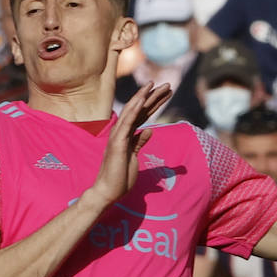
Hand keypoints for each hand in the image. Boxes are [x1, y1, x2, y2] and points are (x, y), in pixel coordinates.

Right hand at [81, 82, 171, 210]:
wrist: (108, 191)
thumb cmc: (120, 177)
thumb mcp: (134, 157)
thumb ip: (139, 142)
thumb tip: (148, 130)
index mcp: (127, 135)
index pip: (142, 115)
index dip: (154, 103)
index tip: (166, 93)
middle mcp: (121, 132)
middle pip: (139, 109)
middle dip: (153, 96)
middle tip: (168, 85)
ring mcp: (118, 136)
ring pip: (132, 111)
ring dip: (144, 97)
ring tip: (155, 85)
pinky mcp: (118, 143)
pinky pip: (127, 122)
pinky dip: (135, 109)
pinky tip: (142, 99)